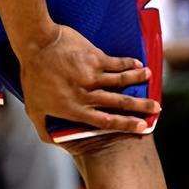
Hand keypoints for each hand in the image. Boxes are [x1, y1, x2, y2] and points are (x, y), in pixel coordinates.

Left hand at [18, 24, 160, 141]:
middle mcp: (86, 94)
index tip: (142, 127)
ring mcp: (92, 75)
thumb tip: (54, 142)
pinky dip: (129, 64)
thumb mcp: (33, 110)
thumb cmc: (32, 79)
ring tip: (150, 79)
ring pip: (122, 81)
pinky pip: (117, 63)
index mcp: (73, 110)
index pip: (105, 121)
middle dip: (140, 107)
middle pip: (119, 103)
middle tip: (156, 108)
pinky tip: (138, 64)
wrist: (36, 46)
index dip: (125, 124)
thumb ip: (44, 129)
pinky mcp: (95, 57)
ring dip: (139, 80)